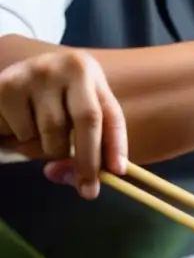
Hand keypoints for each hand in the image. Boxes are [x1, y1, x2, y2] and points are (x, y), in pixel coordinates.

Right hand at [0, 51, 127, 198]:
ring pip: (53, 133)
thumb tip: (75, 182)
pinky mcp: (7, 86)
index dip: (117, 145)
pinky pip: (23, 132)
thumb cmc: (49, 100)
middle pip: (88, 120)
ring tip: (38, 139)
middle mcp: (67, 67)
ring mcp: (36, 73)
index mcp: (89, 72)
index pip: (110, 114)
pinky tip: (17, 126)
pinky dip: (22, 141)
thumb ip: (82, 145)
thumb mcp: (72, 113)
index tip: (118, 172)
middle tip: (88, 190)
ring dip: (48, 150)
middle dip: (89, 160)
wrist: (10, 78)